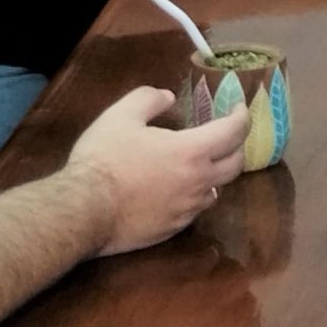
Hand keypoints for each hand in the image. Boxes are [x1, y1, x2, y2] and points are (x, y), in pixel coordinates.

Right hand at [65, 86, 248, 256]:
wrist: (84, 211)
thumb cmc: (104, 159)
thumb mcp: (121, 115)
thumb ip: (148, 99)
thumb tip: (168, 97)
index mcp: (192, 152)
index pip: (234, 132)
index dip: (242, 116)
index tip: (238, 107)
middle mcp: (198, 183)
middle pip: (236, 164)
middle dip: (236, 145)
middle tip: (225, 134)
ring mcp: (187, 210)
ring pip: (216, 190)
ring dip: (215, 173)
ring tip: (201, 162)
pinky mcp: (173, 230)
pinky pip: (195, 210)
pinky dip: (195, 195)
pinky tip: (178, 189)